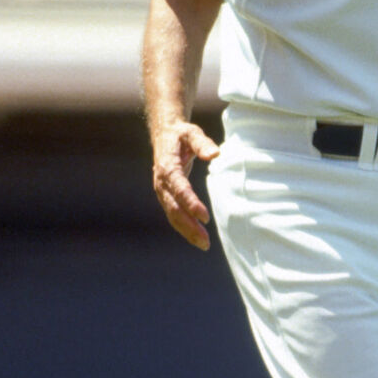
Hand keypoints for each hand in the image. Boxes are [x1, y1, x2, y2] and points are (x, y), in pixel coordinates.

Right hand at [151, 119, 219, 248]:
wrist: (165, 135)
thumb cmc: (182, 134)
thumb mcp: (193, 133)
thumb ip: (203, 144)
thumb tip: (215, 154)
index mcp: (167, 167)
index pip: (179, 188)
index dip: (190, 203)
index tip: (204, 216)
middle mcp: (161, 182)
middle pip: (174, 208)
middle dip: (189, 225)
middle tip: (206, 241)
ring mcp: (162, 191)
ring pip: (173, 215)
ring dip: (187, 231)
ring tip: (204, 244)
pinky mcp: (166, 196)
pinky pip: (173, 214)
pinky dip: (184, 227)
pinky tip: (197, 237)